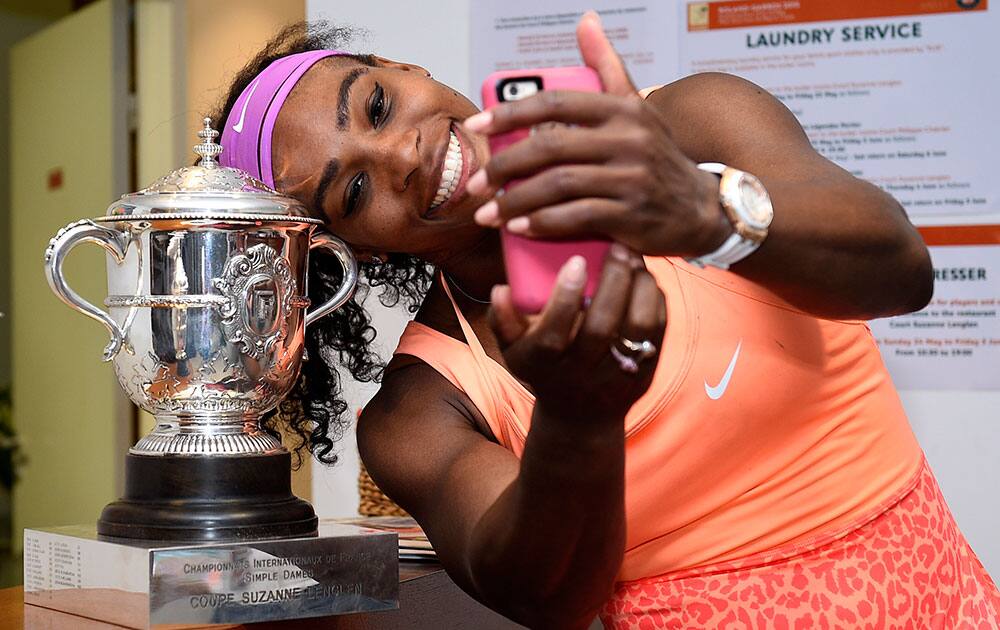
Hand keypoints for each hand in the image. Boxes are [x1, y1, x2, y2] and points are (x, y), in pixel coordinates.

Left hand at [463, 11, 730, 257]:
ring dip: (515, 201)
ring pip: (558, 185)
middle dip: (504, 166)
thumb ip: (607, 66)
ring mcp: (631, 179)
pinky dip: (541, 224)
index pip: (555, 103)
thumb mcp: (636, 107)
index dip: (510, 112)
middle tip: (478, 183)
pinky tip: (519, 228)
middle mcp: (629, 140)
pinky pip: (575, 218)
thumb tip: (586, 20)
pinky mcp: (631, 216)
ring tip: (489, 213)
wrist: (701, 207)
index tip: (477, 125)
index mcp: (622, 109)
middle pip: (549, 147)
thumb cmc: (657, 156)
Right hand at [489, 244, 666, 422]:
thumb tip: (501, 289)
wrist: (580, 416)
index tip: (575, 260)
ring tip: (634, 258)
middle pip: (601, 328)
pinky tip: (646, 278)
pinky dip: (655, 300)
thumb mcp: (514, 350)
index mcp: (544, 364)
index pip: (553, 333)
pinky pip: (658, 332)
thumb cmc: (543, 367)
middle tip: (617, 247)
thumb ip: (504, 319)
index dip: (565, 297)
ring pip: (637, 329)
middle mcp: (581, 373)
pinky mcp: (646, 373)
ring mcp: (616, 375)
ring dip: (639, 288)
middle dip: (612, 282)